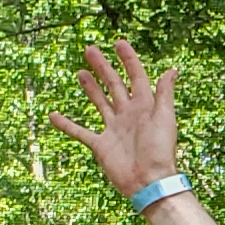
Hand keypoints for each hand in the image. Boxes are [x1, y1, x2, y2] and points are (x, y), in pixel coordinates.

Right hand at [45, 39, 181, 196]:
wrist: (149, 182)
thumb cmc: (160, 151)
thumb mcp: (164, 118)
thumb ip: (164, 94)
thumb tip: (172, 70)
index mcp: (144, 106)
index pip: (136, 76)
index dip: (128, 59)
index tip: (118, 42)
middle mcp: (128, 115)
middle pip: (114, 85)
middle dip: (103, 67)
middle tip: (90, 50)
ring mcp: (113, 129)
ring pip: (100, 103)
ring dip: (91, 88)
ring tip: (81, 72)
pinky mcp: (101, 145)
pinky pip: (80, 132)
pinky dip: (66, 124)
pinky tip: (53, 115)